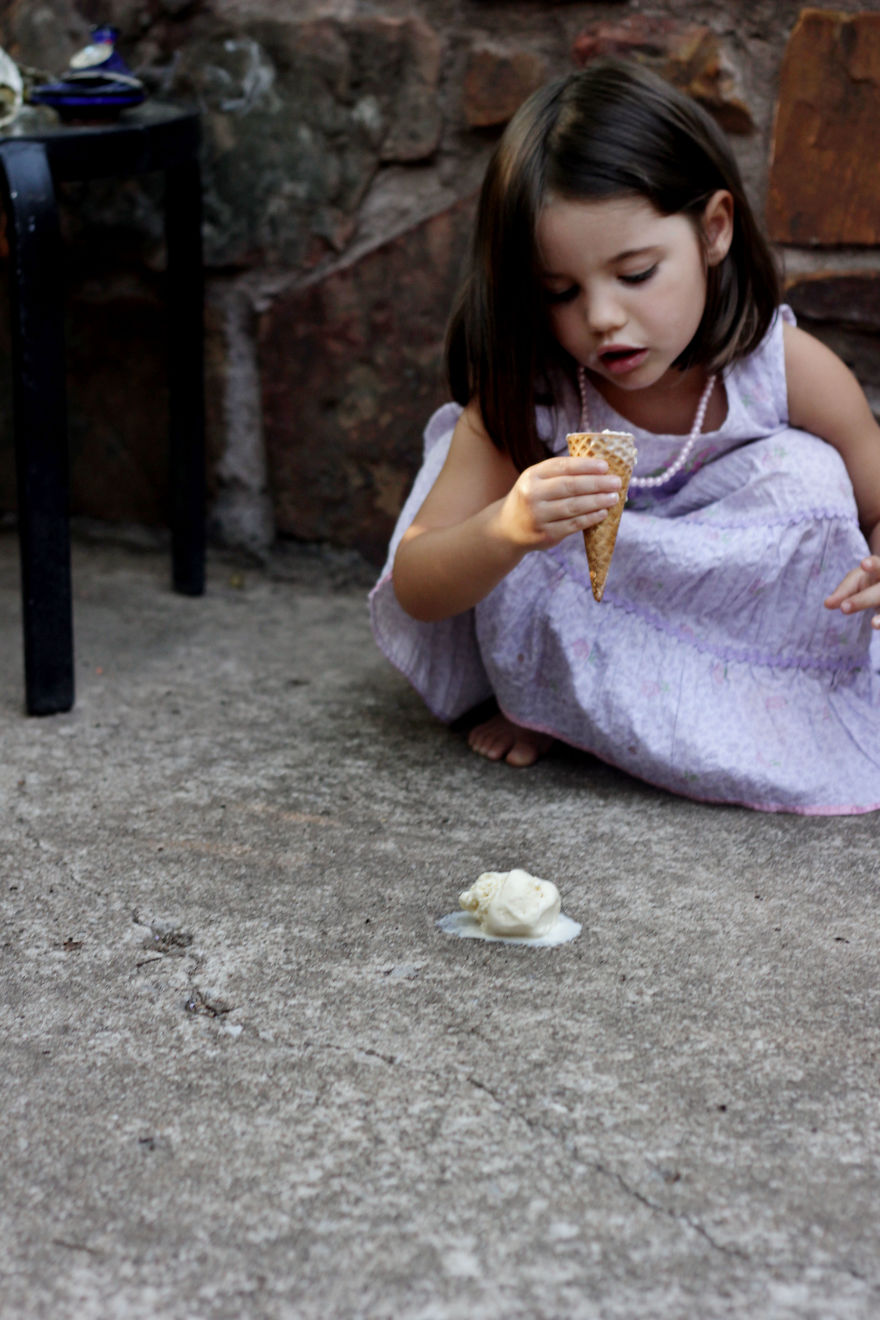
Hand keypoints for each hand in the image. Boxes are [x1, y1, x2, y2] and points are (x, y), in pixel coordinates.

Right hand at [497, 455, 621, 549]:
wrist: (507, 528)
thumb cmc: (532, 498)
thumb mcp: (537, 480)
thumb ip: (560, 474)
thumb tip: (599, 468)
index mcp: (532, 475)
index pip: (563, 466)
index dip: (586, 466)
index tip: (606, 466)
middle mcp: (532, 494)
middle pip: (571, 486)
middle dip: (597, 483)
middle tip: (616, 482)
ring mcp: (538, 516)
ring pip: (574, 506)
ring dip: (597, 501)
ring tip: (614, 497)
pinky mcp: (545, 534)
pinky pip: (573, 524)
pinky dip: (590, 518)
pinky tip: (602, 512)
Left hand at [824, 555, 879, 627]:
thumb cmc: (870, 580)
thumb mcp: (857, 580)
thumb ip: (844, 591)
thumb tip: (827, 604)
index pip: (879, 565)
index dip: (873, 565)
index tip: (863, 564)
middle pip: (879, 593)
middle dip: (863, 600)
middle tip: (844, 608)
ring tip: (874, 624)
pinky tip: (875, 625)